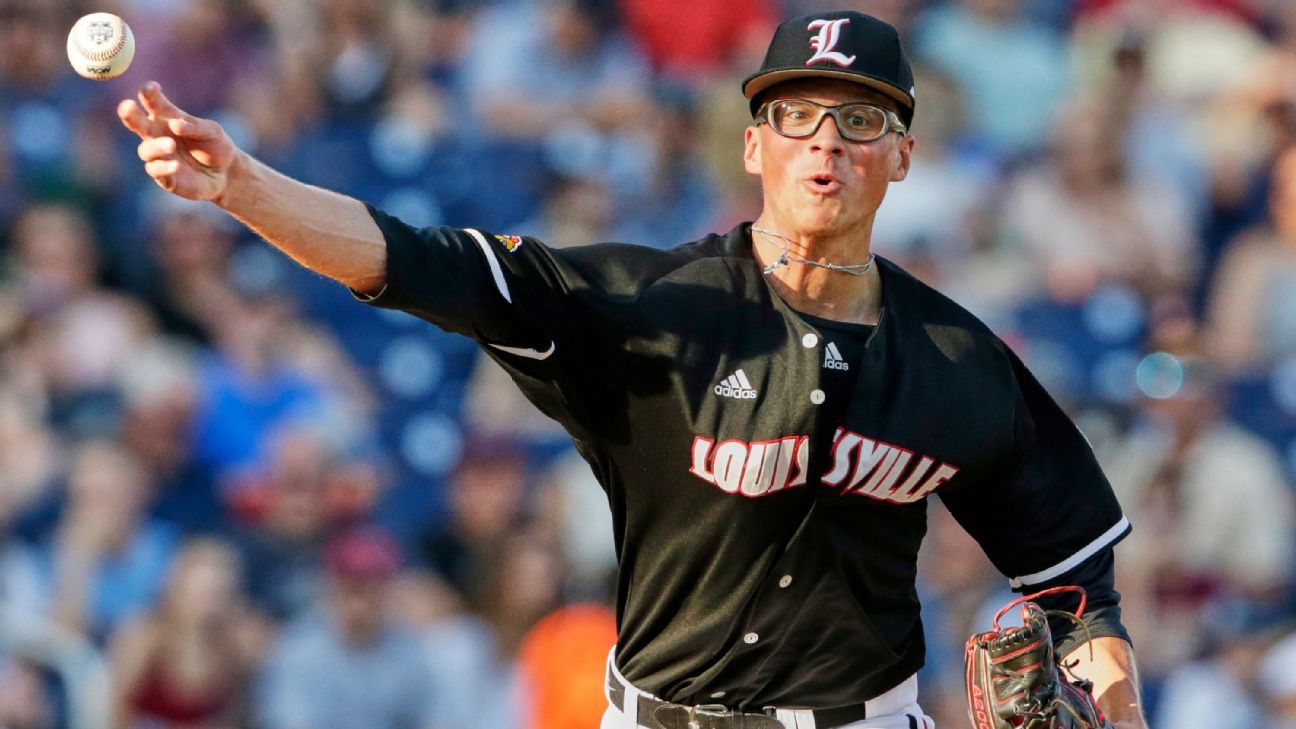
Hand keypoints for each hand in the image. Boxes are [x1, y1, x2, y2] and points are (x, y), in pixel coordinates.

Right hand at [118, 81, 238, 201]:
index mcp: (167, 118)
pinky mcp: (164, 177)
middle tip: (126, 106)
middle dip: (129, 114)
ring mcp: (159, 156)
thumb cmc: (215, 146)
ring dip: (156, 146)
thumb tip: (175, 124)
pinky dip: (163, 167)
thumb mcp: (211, 131)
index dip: (149, 94)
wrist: (226, 173)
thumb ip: (194, 127)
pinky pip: (156, 171)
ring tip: (171, 144)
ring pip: (146, 150)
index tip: (150, 87)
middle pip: (137, 124)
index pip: (153, 103)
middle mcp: (157, 135)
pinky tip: (175, 165)